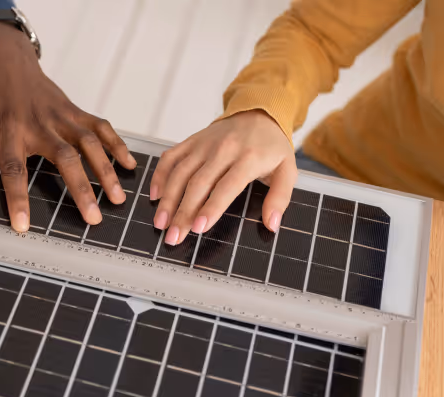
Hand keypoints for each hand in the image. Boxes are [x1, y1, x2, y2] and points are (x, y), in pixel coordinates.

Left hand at [0, 21, 135, 232]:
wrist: (4, 55)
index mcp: (9, 130)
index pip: (13, 170)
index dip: (17, 198)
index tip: (23, 226)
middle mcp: (39, 124)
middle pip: (64, 159)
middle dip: (79, 189)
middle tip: (92, 218)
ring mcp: (61, 115)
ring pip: (89, 144)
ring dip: (105, 171)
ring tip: (116, 199)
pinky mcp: (74, 109)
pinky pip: (100, 127)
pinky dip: (116, 144)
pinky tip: (129, 166)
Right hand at [150, 110, 295, 245]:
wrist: (260, 112)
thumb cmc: (271, 147)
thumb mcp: (288, 170)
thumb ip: (280, 199)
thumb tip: (272, 225)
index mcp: (249, 158)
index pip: (226, 186)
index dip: (211, 208)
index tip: (198, 228)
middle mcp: (223, 149)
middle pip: (198, 184)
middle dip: (183, 213)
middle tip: (174, 237)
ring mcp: (204, 144)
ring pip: (180, 173)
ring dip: (168, 200)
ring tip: (160, 223)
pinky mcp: (191, 141)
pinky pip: (170, 157)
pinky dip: (160, 176)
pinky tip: (155, 195)